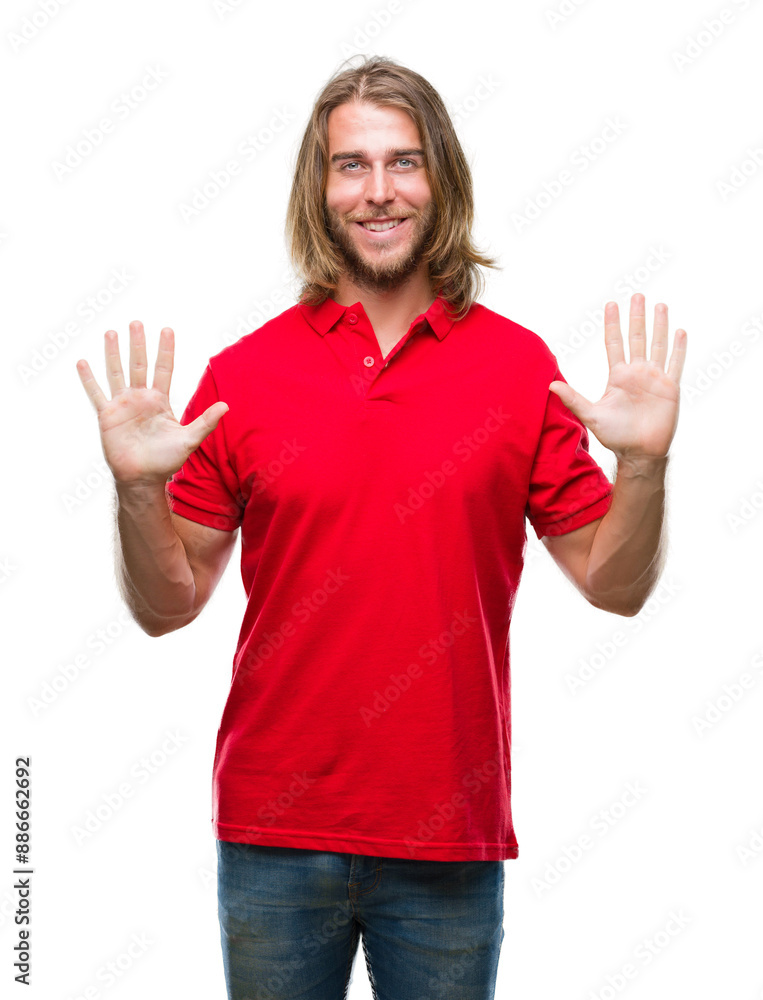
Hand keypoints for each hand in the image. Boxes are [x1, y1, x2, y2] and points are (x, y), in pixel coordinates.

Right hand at [76, 321, 227, 485]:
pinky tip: (82, 363)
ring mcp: (122, 405)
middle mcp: (141, 398)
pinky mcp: (107, 416)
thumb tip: (227, 406)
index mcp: (160, 401)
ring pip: (117, 373)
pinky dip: (89, 379)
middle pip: (139, 365)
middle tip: (137, 322)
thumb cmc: (166, 461)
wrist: (142, 479)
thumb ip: (205, 422)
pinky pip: (96, 393)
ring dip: (113, 353)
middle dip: (138, 344)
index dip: (165, 350)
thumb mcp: (189, 439)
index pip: (164, 369)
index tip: (167, 329)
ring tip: (111, 332)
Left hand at [548, 293, 686, 461]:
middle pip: (637, 338)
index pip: (614, 343)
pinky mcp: (670, 388)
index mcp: (618, 376)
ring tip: (660, 305)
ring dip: (659, 326)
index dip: (612, 324)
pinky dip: (678, 349)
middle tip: (637, 295)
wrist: (639, 453)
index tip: (611, 304)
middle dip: (637, 317)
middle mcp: (637, 373)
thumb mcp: (591, 415)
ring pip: (657, 345)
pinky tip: (679, 332)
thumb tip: (550, 384)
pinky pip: (675, 364)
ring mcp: (654, 379)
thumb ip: (573, 398)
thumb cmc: (615, 436)